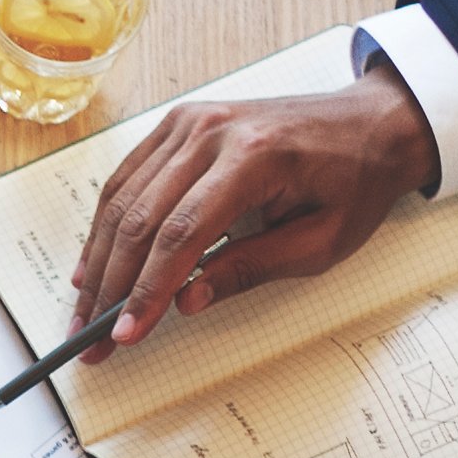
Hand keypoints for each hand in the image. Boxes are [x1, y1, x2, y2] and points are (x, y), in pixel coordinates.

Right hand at [62, 68, 441, 362]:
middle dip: (112, 285)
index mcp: (253, 157)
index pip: (181, 234)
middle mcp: (211, 132)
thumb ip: (251, 268)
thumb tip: (187, 301)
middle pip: (141, 218)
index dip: (147, 289)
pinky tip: (95, 261)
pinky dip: (108, 223)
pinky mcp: (180, 124)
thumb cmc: (355, 181)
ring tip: (86, 309)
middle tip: (93, 335)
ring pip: (124, 198)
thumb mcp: (320, 241)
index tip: (127, 333)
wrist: (372, 123)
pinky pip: (130, 177)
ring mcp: (190, 122)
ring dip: (99, 259)